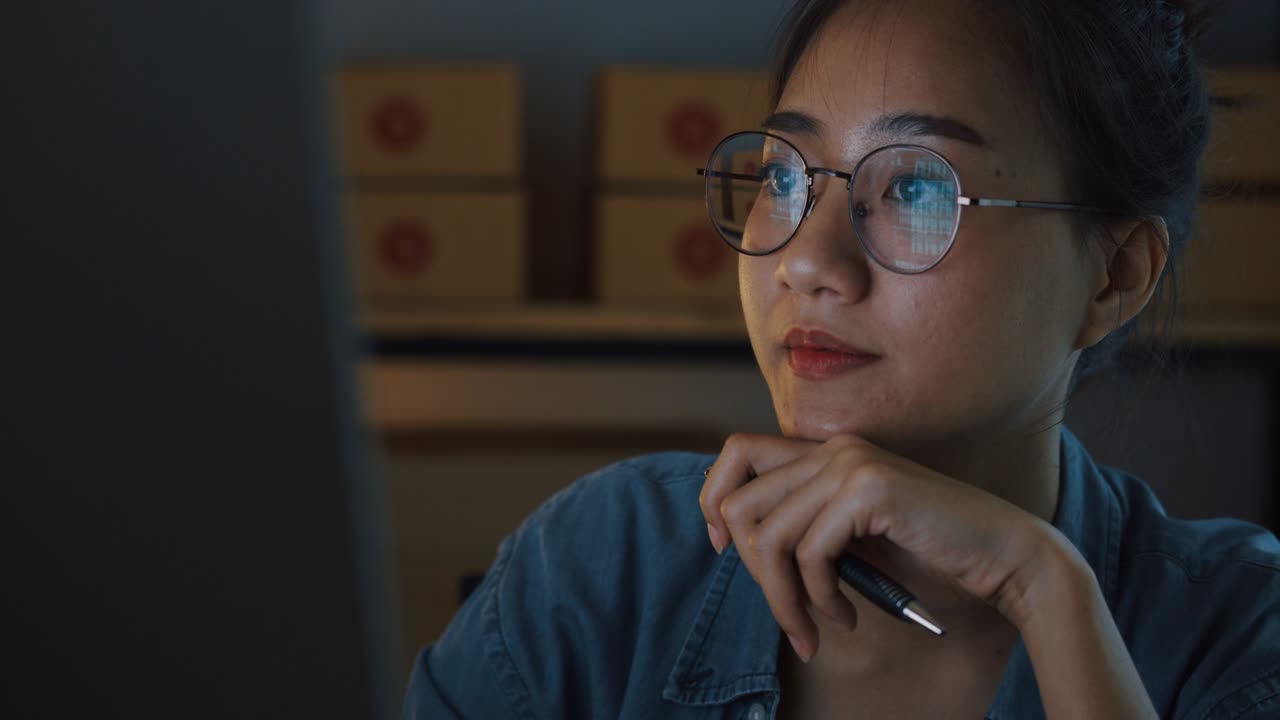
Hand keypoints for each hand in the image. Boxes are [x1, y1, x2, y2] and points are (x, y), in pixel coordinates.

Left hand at [699, 432, 1068, 659]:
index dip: (713, 499)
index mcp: (825, 452)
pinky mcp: (868, 490)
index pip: (736, 452)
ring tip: (814, 630)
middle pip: (741, 505)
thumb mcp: (850, 537)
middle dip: (754, 574)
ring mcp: (850, 464)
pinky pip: (809, 553)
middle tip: (790, 615)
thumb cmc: (928, 555)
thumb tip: (733, 541)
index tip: (720, 548)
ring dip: (786, 599)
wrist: (1003, 556)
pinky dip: (819, 597)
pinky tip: (847, 617)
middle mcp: (833, 448)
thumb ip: (804, 525)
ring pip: (769, 538)